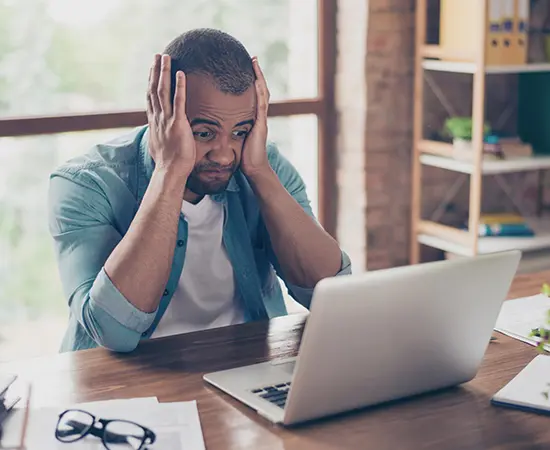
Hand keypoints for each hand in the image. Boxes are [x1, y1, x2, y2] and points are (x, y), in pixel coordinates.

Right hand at [146, 54, 195, 178]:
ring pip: (162, 91)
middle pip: (154, 89)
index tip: (152, 68)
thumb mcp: (160, 145)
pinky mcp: (177, 124)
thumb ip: (161, 135)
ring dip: (164, 72)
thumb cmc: (168, 163)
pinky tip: (181, 73)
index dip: (151, 81)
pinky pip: (178, 102)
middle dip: (155, 71)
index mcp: (154, 122)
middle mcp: (158, 118)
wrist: (170, 172)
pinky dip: (179, 87)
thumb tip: (159, 135)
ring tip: (167, 57)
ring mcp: (166, 120)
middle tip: (158, 55)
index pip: (151, 97)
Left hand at [241, 57, 270, 178]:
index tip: (245, 68)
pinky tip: (256, 81)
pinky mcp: (260, 125)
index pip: (253, 95)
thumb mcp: (234, 138)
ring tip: (255, 63)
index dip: (251, 81)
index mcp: (253, 118)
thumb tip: (217, 122)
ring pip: (263, 93)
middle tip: (253, 59)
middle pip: (261, 90)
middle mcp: (259, 116)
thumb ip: (230, 128)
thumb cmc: (243, 156)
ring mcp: (261, 119)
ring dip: (259, 77)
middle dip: (258, 74)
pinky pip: (261, 105)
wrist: (253, 168)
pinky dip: (259, 92)